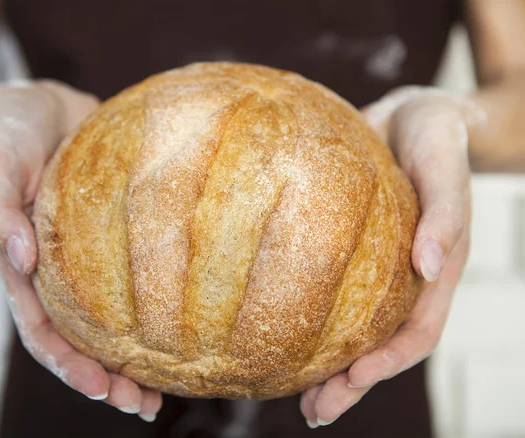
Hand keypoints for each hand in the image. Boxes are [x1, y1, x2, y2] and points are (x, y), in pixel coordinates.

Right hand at [0, 80, 161, 420]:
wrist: (47, 105)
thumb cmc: (12, 134)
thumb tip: (19, 259)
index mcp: (27, 269)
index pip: (44, 331)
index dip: (69, 365)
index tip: (101, 389)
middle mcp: (62, 272)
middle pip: (83, 338)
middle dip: (108, 376)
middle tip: (142, 404)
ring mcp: (92, 257)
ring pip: (113, 317)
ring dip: (135, 355)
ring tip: (167, 386)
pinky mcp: (120, 234)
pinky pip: (140, 273)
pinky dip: (157, 303)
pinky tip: (187, 319)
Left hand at [301, 86, 486, 427]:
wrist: (413, 113)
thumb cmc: (436, 139)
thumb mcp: (443, 166)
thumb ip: (445, 214)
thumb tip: (428, 266)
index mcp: (435, 271)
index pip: (416, 333)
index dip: (389, 362)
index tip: (354, 380)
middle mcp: (404, 280)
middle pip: (380, 346)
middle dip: (352, 383)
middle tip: (314, 412)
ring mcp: (377, 270)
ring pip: (353, 328)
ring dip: (328, 366)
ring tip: (295, 395)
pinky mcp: (349, 250)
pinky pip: (329, 292)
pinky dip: (309, 319)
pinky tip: (277, 329)